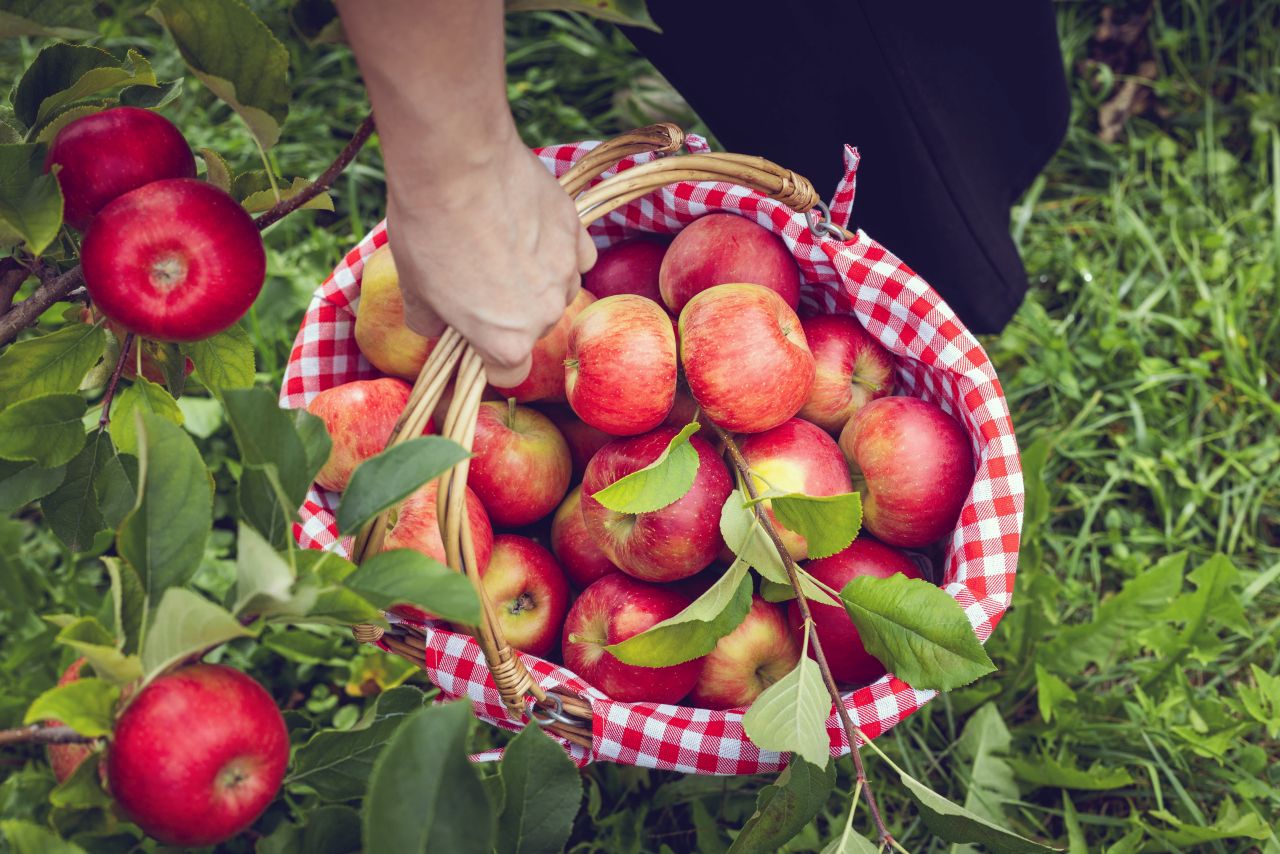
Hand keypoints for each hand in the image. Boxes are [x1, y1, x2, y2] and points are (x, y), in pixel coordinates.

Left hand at [386, 134, 596, 387]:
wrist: (455, 163)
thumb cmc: (428, 230)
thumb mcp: (414, 289)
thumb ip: (431, 322)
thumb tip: (435, 327)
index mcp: (504, 341)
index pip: (508, 374)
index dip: (489, 359)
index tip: (475, 337)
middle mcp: (544, 314)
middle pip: (533, 328)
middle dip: (511, 312)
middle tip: (479, 276)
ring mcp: (566, 271)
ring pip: (557, 290)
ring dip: (536, 279)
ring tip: (502, 244)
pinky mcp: (577, 231)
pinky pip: (575, 255)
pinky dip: (558, 248)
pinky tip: (529, 227)